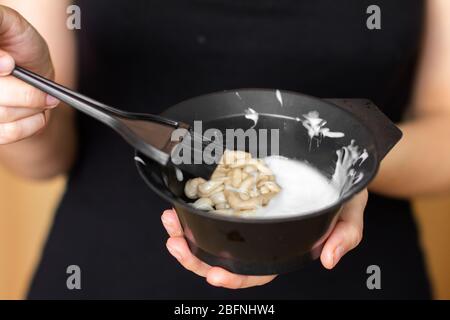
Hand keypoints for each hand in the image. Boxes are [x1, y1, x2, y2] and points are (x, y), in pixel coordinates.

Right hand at [0, 5, 56, 144]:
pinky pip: (8, 134)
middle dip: (25, 91)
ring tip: (41, 97)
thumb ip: (1, 23)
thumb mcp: (12, 24)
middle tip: (41, 84)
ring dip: (32, 107)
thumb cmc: (22, 46)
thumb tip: (1, 57)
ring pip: (3, 114)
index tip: (10, 63)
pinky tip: (38, 113)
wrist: (35, 72)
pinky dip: (31, 124)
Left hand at [161, 189, 367, 288]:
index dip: (236, 277)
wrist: (335, 160)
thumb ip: (344, 235)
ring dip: (186, 233)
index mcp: (283, 245)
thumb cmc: (342, 190)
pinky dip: (193, 208)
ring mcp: (246, 214)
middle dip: (195, 257)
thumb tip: (329, 260)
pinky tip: (180, 204)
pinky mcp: (238, 192)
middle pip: (224, 256)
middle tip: (176, 244)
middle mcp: (260, 234)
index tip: (215, 274)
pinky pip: (212, 206)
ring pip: (211, 234)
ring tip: (169, 223)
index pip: (258, 270)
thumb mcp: (349, 210)